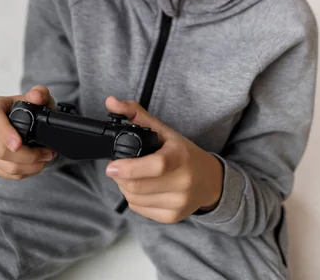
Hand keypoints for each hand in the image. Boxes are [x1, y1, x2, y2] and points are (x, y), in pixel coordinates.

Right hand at [0, 85, 55, 179]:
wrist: (25, 120)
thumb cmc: (30, 108)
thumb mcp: (39, 97)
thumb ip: (40, 93)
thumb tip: (37, 96)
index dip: (5, 133)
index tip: (19, 144)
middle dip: (27, 155)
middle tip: (47, 153)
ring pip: (4, 165)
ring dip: (29, 166)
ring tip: (45, 159)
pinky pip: (4, 173)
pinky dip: (23, 172)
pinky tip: (35, 165)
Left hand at [105, 97, 223, 223]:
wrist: (209, 180)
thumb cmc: (183, 153)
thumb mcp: (164, 131)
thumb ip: (136, 114)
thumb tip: (111, 102)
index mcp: (180, 157)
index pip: (154, 166)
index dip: (129, 168)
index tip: (112, 166)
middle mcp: (182, 182)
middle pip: (137, 186)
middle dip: (120, 176)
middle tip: (119, 166)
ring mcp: (178, 203)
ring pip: (135, 199)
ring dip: (125, 187)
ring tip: (130, 175)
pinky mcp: (172, 217)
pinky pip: (140, 209)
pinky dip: (134, 198)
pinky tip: (141, 187)